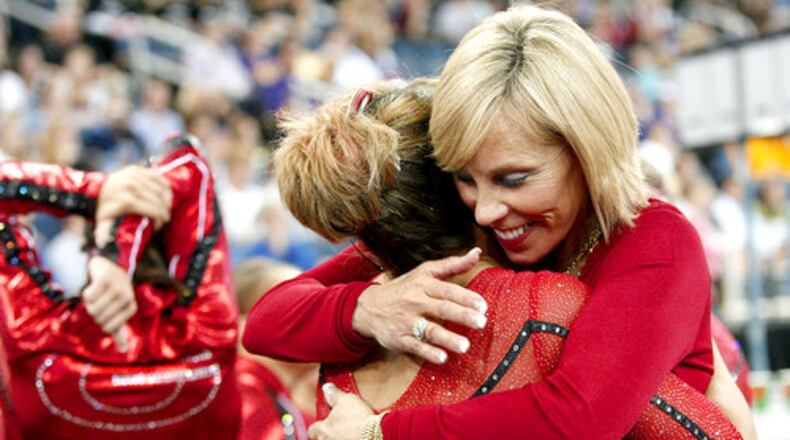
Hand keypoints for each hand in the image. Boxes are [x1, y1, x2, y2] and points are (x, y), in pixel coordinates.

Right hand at [83, 256, 136, 351]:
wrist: (107, 268)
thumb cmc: (111, 294)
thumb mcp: (116, 311)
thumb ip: (118, 329)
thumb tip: (123, 350)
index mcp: (131, 308)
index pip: (108, 328)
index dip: (100, 321)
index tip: (105, 310)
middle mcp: (127, 297)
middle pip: (98, 317)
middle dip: (93, 311)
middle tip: (100, 299)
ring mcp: (118, 287)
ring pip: (92, 308)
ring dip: (88, 302)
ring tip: (96, 293)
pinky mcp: (106, 278)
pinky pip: (87, 296)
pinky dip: (85, 292)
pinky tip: (93, 285)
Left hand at [97, 165, 171, 229]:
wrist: (95, 188)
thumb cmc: (104, 209)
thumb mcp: (103, 222)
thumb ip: (104, 233)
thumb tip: (101, 244)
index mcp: (127, 200)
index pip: (154, 211)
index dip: (160, 220)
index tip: (158, 226)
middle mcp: (132, 186)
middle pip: (159, 201)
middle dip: (165, 212)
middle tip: (164, 219)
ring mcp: (135, 175)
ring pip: (162, 189)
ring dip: (167, 201)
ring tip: (165, 208)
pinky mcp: (137, 169)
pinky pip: (159, 178)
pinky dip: (165, 187)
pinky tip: (165, 196)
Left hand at [308, 384, 373, 439]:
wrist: (376, 436)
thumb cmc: (359, 419)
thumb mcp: (347, 400)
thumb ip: (334, 395)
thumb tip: (326, 388)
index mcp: (323, 430)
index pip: (312, 430)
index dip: (318, 426)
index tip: (324, 423)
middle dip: (328, 436)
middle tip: (340, 431)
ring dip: (339, 439)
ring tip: (350, 436)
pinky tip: (358, 439)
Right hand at [351, 248, 487, 363]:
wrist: (368, 307)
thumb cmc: (404, 288)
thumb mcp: (424, 272)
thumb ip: (452, 265)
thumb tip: (477, 252)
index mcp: (422, 284)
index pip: (446, 290)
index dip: (465, 297)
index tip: (483, 305)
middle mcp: (414, 302)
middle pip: (441, 308)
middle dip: (462, 315)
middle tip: (481, 323)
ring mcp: (406, 321)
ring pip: (429, 330)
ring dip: (447, 338)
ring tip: (465, 346)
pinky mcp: (399, 339)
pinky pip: (415, 346)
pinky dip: (428, 353)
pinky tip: (442, 358)